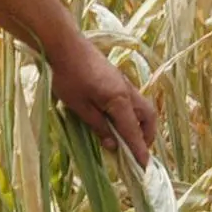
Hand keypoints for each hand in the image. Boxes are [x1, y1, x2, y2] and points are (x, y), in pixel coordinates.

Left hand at [49, 35, 156, 166]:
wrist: (64, 45)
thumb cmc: (67, 76)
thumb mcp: (80, 107)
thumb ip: (98, 126)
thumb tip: (114, 146)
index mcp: (120, 100)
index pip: (133, 131)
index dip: (138, 150)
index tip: (144, 167)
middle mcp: (128, 91)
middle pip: (148, 117)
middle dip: (147, 136)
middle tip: (137, 151)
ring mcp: (124, 83)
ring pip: (143, 107)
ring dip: (141, 124)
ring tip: (130, 138)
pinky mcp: (117, 78)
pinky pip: (133, 100)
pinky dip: (133, 113)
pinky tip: (119, 119)